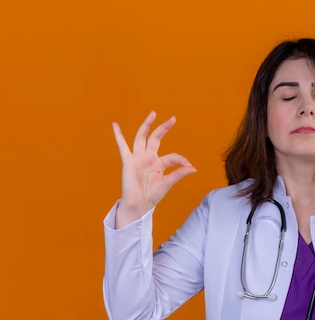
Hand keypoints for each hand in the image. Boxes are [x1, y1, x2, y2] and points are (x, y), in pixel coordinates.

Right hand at [112, 111, 196, 227]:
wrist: (139, 204)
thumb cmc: (152, 195)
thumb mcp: (167, 183)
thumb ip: (179, 174)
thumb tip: (194, 168)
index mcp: (159, 163)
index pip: (173, 156)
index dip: (182, 160)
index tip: (189, 166)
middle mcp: (148, 158)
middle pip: (156, 138)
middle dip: (164, 128)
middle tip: (173, 119)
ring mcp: (138, 158)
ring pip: (142, 138)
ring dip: (147, 125)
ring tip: (153, 114)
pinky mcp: (128, 161)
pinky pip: (122, 146)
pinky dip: (118, 135)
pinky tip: (115, 125)